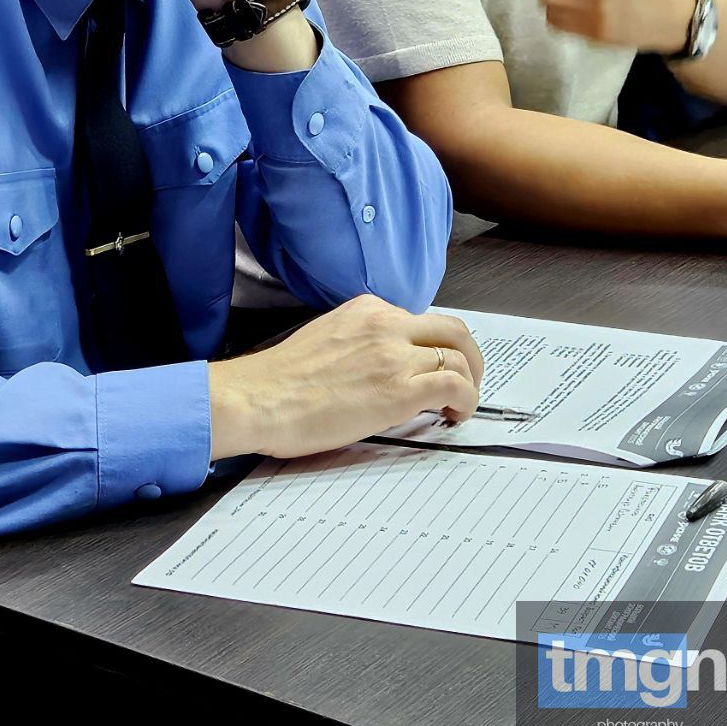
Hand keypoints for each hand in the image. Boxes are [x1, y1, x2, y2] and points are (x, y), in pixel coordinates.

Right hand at [208, 296, 484, 460]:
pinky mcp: (400, 390)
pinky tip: (455, 416)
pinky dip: (467, 400)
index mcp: (366, 309)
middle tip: (468, 380)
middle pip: (453, 330)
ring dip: (470, 383)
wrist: (256, 399)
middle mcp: (385, 324)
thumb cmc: (278, 381)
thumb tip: (384, 367)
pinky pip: (455, 387)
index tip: (436, 366)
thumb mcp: (326, 338)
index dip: (435, 346)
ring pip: (460, 358)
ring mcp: (394, 355)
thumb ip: (361, 342)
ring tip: (459, 406)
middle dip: (469, 357)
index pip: (420, 320)